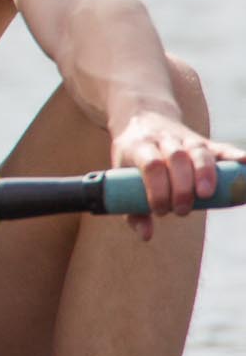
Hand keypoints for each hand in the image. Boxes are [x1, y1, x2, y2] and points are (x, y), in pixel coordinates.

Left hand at [111, 111, 245, 239]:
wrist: (139, 119)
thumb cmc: (132, 158)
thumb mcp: (122, 176)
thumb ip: (132, 207)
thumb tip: (146, 236)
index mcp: (140, 147)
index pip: (152, 166)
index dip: (158, 189)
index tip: (160, 211)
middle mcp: (164, 140)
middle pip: (177, 158)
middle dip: (182, 187)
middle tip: (182, 210)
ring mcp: (185, 139)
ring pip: (198, 151)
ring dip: (206, 173)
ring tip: (206, 195)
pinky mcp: (203, 142)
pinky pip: (220, 147)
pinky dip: (234, 155)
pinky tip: (244, 162)